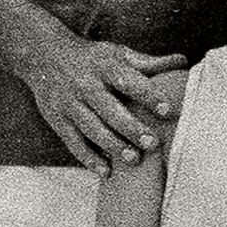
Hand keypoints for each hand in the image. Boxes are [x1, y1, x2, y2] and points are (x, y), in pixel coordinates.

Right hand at [8, 23, 185, 166]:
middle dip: (130, 127)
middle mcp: (85, 85)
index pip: (128, 81)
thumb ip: (149, 63)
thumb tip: (182, 61)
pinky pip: (73, 142)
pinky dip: (88, 158)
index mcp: (104, 66)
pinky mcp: (58, 120)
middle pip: (109, 109)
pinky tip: (106, 172)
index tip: (167, 110)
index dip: (148, 95)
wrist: (43, 55)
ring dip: (112, 145)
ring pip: (91, 128)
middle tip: (153, 144)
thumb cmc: (93, 58)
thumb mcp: (117, 54)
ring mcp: (69, 103)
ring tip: (133, 160)